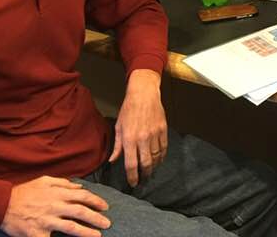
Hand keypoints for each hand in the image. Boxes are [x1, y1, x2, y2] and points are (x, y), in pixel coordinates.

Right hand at [0, 176, 109, 236]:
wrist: (1, 204)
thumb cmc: (24, 192)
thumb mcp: (44, 180)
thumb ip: (63, 183)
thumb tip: (79, 186)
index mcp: (57, 193)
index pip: (82, 196)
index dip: (96, 201)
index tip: (105, 207)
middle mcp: (54, 206)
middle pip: (81, 212)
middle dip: (96, 217)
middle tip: (107, 222)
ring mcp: (46, 221)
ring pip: (71, 227)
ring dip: (87, 232)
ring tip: (98, 235)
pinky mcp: (37, 234)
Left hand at [109, 68, 166, 186]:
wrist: (144, 94)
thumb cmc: (129, 109)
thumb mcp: (119, 127)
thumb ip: (117, 146)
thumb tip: (113, 161)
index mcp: (129, 139)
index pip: (131, 164)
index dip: (132, 177)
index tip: (133, 183)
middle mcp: (143, 139)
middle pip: (146, 164)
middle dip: (144, 175)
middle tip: (143, 180)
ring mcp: (154, 134)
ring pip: (156, 157)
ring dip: (154, 167)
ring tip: (150, 171)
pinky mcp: (163, 130)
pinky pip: (164, 148)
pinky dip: (162, 156)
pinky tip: (159, 160)